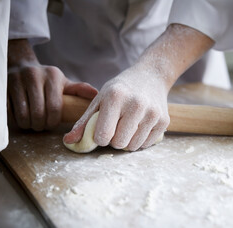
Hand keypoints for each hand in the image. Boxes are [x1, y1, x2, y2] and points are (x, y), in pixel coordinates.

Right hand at [7, 39, 97, 130]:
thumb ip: (79, 90)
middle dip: (40, 125)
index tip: (52, 124)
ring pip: (22, 114)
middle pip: (38, 112)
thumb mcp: (64, 83)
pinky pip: (8, 111)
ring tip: (32, 123)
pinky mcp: (2, 86)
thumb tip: (96, 94)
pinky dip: (14, 119)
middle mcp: (33, 75)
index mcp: (52, 76)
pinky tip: (20, 117)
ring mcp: (15, 80)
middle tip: (41, 126)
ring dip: (27, 124)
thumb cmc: (47, 80)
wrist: (22, 66)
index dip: (53, 121)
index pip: (54, 107)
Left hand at [64, 24, 213, 150]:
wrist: (152, 75)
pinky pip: (146, 144)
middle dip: (114, 140)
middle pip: (119, 144)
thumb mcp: (100, 99)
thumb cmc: (121, 89)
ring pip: (133, 146)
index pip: (103, 136)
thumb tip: (68, 142)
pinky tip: (140, 125)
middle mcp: (136, 104)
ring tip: (127, 126)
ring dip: (127, 141)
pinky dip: (140, 140)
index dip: (100, 137)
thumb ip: (84, 121)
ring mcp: (153, 113)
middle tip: (116, 128)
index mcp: (115, 97)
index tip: (102, 129)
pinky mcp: (164, 120)